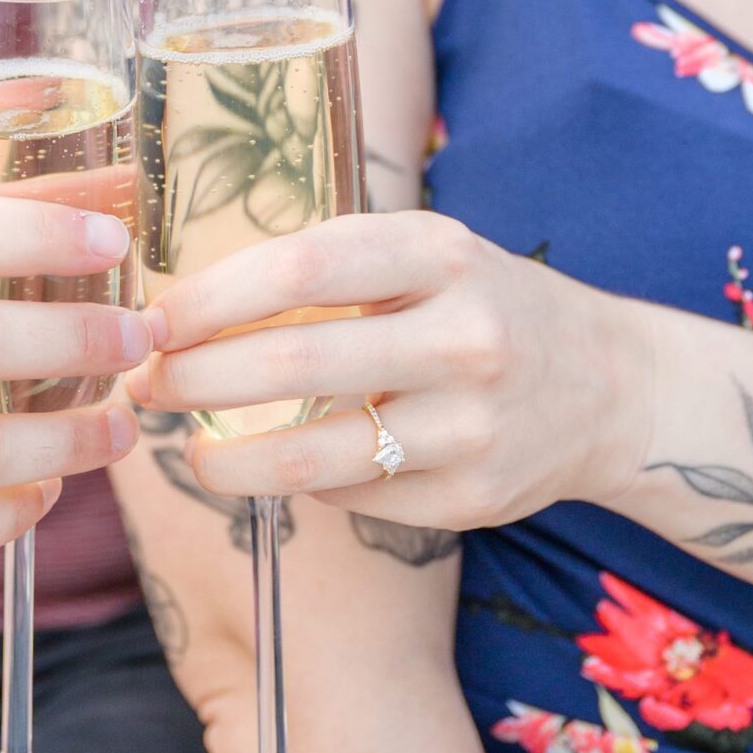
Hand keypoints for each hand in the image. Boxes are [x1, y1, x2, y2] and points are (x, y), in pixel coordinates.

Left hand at [129, 211, 651, 529]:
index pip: (301, 267)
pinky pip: (352, 498)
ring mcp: (470, 426)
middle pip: (292, 362)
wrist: (608, 387)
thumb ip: (332, 270)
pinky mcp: (470, 498)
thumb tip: (189, 302)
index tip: (154, 317)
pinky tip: (281, 468)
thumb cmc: (483, 304)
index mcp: (443, 254)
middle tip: (144, 381)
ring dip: (225, 459)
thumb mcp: (428, 255)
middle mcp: (463, 337)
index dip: (211, 296)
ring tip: (188, 448)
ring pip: (312, 457)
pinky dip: (302, 485)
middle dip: (194, 377)